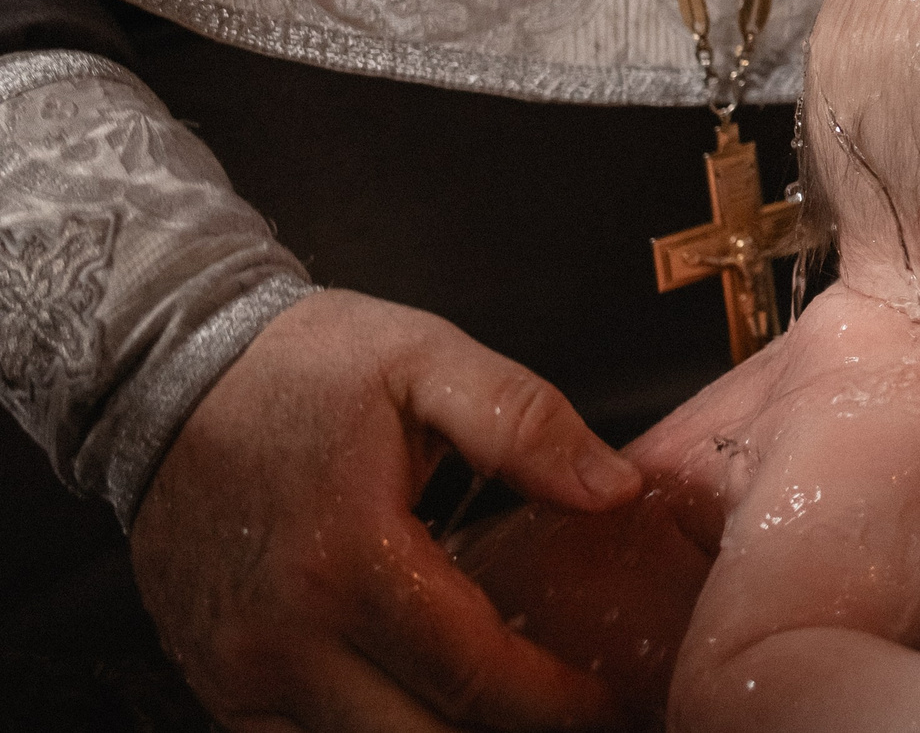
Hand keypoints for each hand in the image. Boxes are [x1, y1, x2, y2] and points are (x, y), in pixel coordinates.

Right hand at [131, 290, 643, 731]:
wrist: (163, 372)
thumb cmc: (301, 364)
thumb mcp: (427, 363)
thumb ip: (525, 424)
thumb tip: (614, 490)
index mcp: (352, 563)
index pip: (475, 674)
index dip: (554, 702)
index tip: (607, 702)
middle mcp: (286, 639)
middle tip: (564, 712)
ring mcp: (241, 671)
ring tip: (500, 708)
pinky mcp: (216, 680)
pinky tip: (418, 705)